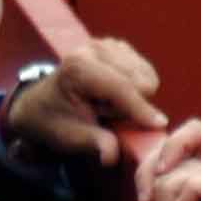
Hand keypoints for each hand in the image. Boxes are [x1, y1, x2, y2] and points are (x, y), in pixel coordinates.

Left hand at [9, 38, 166, 164]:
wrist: (41, 105)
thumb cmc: (55, 121)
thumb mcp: (69, 137)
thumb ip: (94, 143)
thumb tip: (111, 155)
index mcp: (77, 67)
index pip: (119, 87)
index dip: (141, 108)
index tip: (159, 125)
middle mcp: (93, 48)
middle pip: (139, 79)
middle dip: (132, 105)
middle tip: (106, 116)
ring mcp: (106, 44)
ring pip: (146, 74)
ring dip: (135, 96)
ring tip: (107, 105)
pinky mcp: (117, 47)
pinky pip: (145, 70)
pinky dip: (137, 87)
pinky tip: (114, 94)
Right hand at [135, 119, 200, 200]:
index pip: (193, 131)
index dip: (174, 146)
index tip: (163, 170)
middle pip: (168, 144)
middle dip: (151, 166)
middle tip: (147, 194)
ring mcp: (192, 160)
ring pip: (158, 159)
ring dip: (147, 179)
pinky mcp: (183, 174)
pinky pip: (160, 176)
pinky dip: (152, 190)